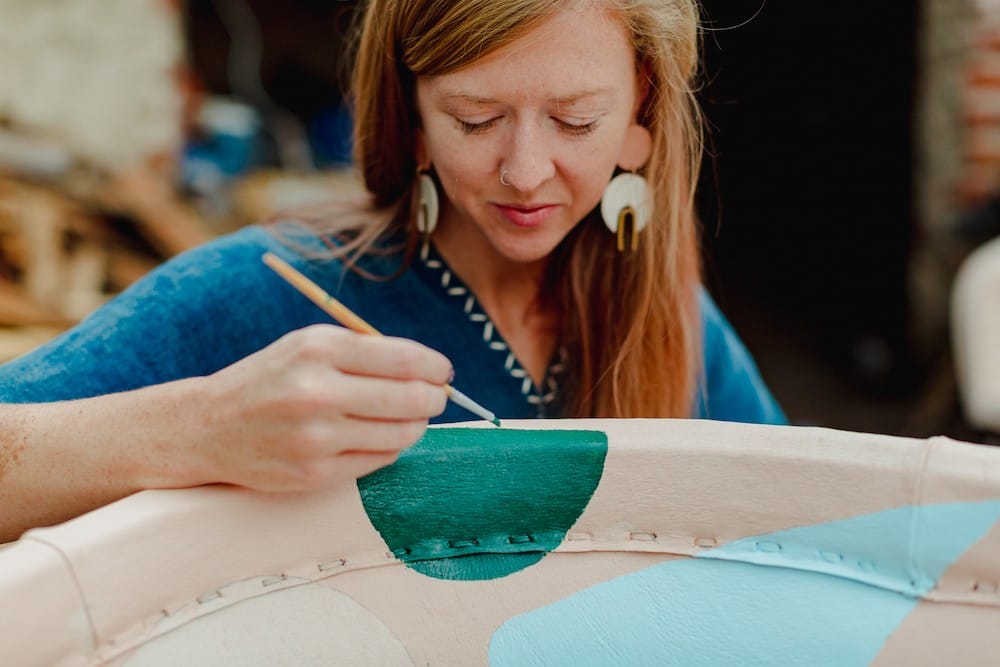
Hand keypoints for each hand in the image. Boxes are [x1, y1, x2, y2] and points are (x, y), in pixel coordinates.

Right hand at [184, 324, 450, 491]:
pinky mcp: (315, 475)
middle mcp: (316, 392)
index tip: (443, 371)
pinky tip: (376, 437)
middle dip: (434, 398)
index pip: (403, 358)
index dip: (434, 366)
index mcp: (318, 350)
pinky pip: (379, 461)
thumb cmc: (272, 379)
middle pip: (409, 399)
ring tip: (408, 417)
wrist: (208, 427)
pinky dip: (389, 448)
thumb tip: (431, 370)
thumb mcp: (309, 345)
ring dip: (415, 425)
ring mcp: (315, 438)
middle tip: (436, 397)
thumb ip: (367, 351)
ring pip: (400, 434)